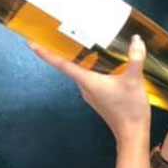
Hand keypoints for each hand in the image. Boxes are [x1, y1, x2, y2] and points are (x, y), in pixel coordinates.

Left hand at [31, 35, 150, 140]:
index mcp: (88, 81)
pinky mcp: (98, 98)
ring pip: (81, 73)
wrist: (132, 132)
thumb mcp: (134, 80)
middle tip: (63, 35)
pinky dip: (93, 70)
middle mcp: (85, 88)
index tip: (31, 44)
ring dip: (82, 60)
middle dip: (65, 52)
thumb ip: (135, 58)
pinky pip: (91, 80)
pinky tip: (105, 65)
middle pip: (70, 66)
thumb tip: (136, 39)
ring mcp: (91, 94)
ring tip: (88, 46)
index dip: (46, 53)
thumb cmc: (130, 109)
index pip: (62, 64)